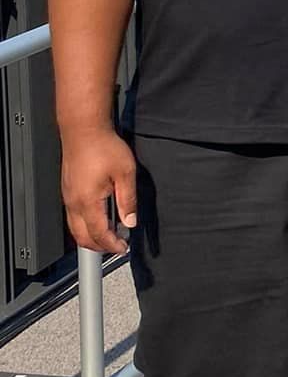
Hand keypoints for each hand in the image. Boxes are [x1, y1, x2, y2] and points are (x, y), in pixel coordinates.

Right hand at [60, 127, 136, 254]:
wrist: (83, 129)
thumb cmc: (103, 145)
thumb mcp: (125, 172)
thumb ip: (128, 200)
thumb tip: (130, 221)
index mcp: (88, 201)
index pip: (99, 234)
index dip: (112, 245)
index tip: (123, 247)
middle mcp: (73, 203)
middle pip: (81, 237)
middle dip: (99, 247)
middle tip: (116, 245)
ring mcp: (68, 197)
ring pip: (75, 228)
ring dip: (91, 236)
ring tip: (110, 233)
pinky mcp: (67, 190)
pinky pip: (73, 216)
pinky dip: (85, 224)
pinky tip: (99, 217)